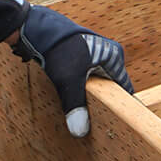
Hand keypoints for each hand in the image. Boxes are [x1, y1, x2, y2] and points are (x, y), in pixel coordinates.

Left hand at [12, 5, 134, 137]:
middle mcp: (108, 53)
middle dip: (103, 104)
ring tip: (84, 113)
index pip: (124, 88)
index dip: (119, 107)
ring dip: (90, 96)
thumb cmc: (57, 49)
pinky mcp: (81, 55)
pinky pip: (86, 77)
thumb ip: (75, 106)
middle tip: (97, 123)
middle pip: (110, 87)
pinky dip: (81, 88)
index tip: (115, 124)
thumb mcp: (68, 80)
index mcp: (114, 56)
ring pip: (97, 82)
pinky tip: (72, 98)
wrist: (36, 28)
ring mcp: (95, 53)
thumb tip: (80, 132)